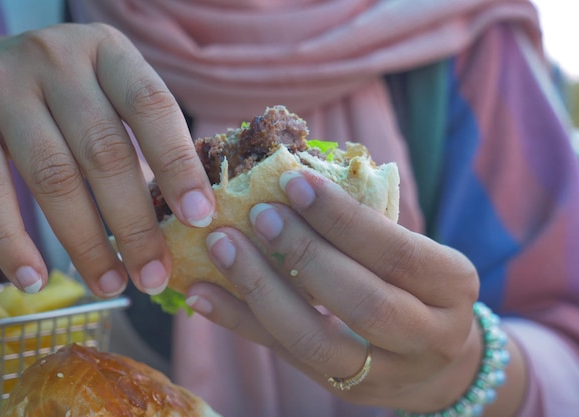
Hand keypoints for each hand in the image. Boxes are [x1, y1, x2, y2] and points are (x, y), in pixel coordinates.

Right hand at [0, 23, 214, 296]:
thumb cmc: (67, 92)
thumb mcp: (109, 90)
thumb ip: (144, 138)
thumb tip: (188, 218)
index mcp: (108, 51)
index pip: (151, 106)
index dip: (178, 164)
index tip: (199, 217)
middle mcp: (56, 60)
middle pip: (104, 151)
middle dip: (135, 224)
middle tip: (155, 275)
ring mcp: (3, 88)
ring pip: (52, 177)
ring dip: (84, 242)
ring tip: (111, 284)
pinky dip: (10, 241)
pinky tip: (33, 280)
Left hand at [186, 169, 483, 410]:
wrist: (443, 364)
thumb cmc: (421, 287)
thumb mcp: (418, 254)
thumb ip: (368, 229)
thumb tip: (290, 178)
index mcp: (453, 286)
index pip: (397, 252)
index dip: (341, 219)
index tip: (292, 182)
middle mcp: (430, 336)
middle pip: (362, 304)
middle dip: (303, 255)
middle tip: (257, 215)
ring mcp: (386, 375)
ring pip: (316, 344)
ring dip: (260, 292)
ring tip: (221, 246)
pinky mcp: (345, 391)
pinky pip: (284, 357)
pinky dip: (240, 322)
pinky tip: (203, 292)